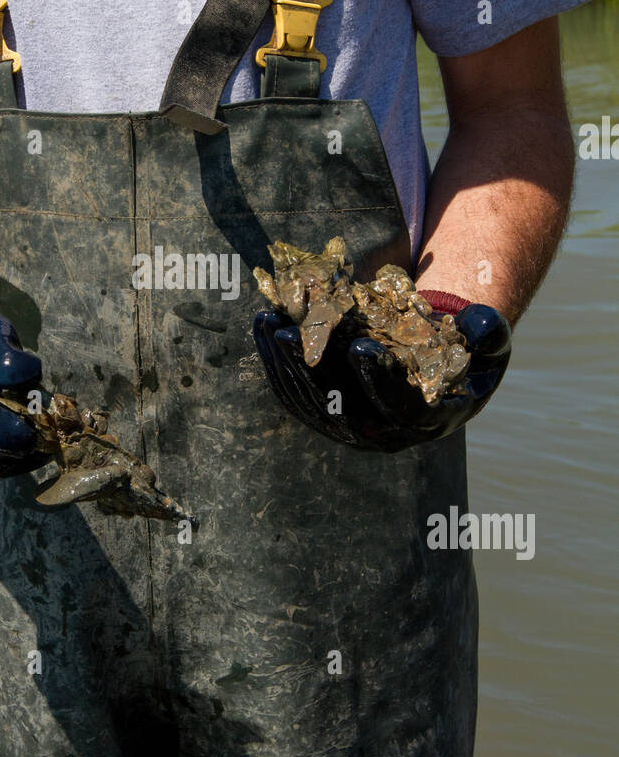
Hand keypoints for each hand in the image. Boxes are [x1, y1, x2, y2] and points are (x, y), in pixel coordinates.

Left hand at [253, 303, 510, 451]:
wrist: (434, 367)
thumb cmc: (466, 353)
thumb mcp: (490, 344)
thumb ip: (490, 334)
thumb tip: (480, 323)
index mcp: (426, 420)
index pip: (399, 406)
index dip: (380, 378)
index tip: (362, 345)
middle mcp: (383, 433)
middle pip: (342, 406)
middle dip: (314, 368)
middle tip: (294, 333)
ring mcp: (348, 427)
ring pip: (309, 400)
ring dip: (285, 363)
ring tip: (270, 323)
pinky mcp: (322, 413)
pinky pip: (293, 392)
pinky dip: (275, 361)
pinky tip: (265, 326)